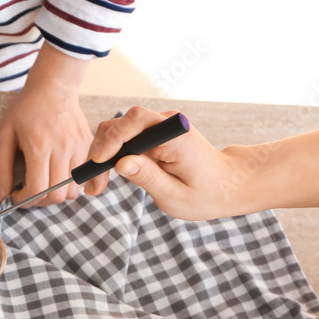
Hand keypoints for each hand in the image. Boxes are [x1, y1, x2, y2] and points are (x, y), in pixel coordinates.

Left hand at [0, 45, 90, 206]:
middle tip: (29, 191)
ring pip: (73, 191)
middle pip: (57, 194)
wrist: (53, 87)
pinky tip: (63, 180)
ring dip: (57, 194)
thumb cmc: (25, 109)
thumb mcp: (4, 135)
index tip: (17, 194)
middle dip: (40, 201)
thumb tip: (2, 196)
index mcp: (39, 146)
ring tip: (45, 183)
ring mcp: (79, 148)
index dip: (25, 200)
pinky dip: (75, 185)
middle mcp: (63, 148)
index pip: (38, 189)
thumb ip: (1, 168)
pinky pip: (88, 178)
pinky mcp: (90, 146)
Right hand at [87, 106, 244, 219]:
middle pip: (122, 124)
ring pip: (119, 130)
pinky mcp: (154, 133)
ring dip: (103, 154)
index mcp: (177, 136)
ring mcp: (160, 126)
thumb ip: (148, 178)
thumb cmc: (205, 194)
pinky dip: (112, 154)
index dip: (112, 139)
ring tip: (96, 185)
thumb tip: (121, 163)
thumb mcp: (175, 196)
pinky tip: (105, 175)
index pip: (136, 122)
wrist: (226, 185)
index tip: (98, 162)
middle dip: (100, 150)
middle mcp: (168, 124)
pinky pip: (125, 137)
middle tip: (91, 184)